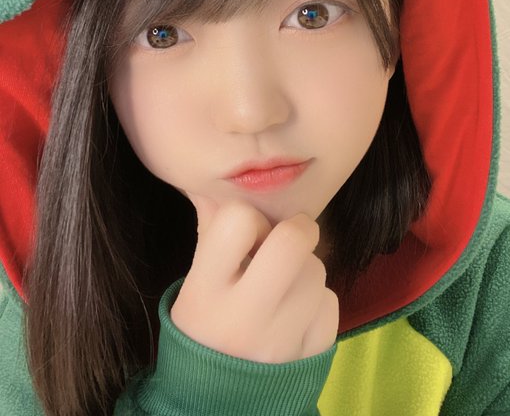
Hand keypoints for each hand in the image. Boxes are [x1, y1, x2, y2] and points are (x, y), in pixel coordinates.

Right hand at [170, 197, 338, 362]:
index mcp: (206, 293)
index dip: (248, 220)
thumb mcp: (194, 288)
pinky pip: (330, 303)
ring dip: (305, 270)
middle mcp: (245, 316)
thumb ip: (210, 237)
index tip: (247, 236)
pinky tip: (296, 315)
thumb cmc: (204, 333)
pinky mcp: (312, 356)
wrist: (217, 406)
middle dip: (298, 229)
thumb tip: (216, 189)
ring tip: (284, 288)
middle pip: (292, 242)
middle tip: (290, 238)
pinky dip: (317, 302)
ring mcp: (282, 340)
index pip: (238, 221)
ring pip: (317, 270)